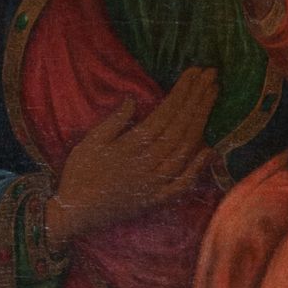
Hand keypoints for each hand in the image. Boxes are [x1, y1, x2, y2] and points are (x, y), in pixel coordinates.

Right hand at [46, 69, 217, 249]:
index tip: (196, 73)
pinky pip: (182, 184)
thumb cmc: (79, 174)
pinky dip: (197, 167)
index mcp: (132, 145)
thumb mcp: (90, 142)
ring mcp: (155, 183)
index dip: (183, 92)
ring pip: (185, 148)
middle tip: (212, 76)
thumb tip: (131, 99)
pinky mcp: (157, 200)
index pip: (166, 113)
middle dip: (198, 99)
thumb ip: (114, 121)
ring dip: (201, 122)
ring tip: (212, 98)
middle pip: (180, 126)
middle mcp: (149, 163)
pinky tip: (209, 149)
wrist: (75, 214)